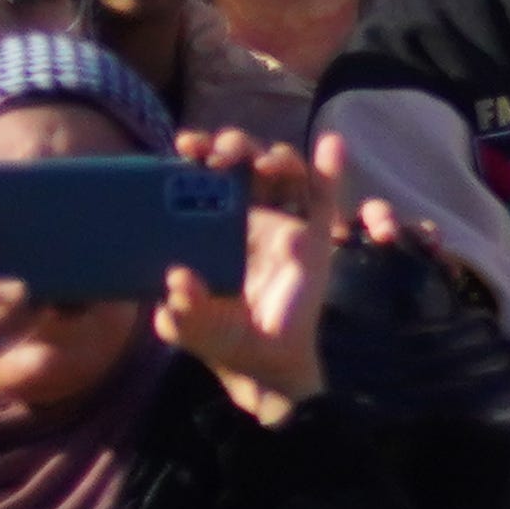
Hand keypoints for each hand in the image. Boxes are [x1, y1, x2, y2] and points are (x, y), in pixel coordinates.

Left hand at [159, 128, 347, 424]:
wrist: (265, 364)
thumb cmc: (220, 338)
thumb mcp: (186, 325)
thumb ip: (179, 306)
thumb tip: (178, 277)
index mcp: (211, 225)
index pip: (204, 176)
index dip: (196, 153)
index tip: (185, 146)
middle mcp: (248, 214)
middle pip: (244, 160)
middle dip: (231, 144)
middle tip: (217, 155)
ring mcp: (284, 221)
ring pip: (284, 169)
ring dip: (274, 154)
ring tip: (263, 162)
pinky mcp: (316, 236)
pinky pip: (325, 195)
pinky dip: (331, 166)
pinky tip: (331, 144)